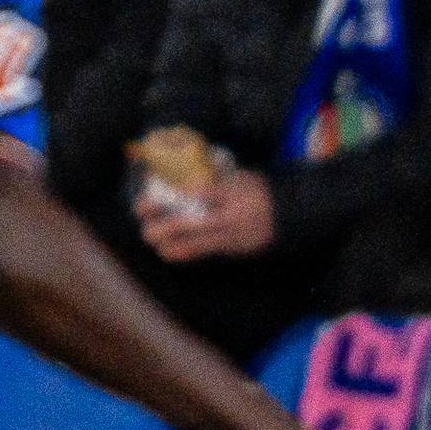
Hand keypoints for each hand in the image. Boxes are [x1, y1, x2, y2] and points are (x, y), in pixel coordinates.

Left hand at [140, 168, 276, 263]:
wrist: (286, 218)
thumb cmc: (259, 192)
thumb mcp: (243, 177)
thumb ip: (217, 178)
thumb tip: (185, 178)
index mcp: (234, 192)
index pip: (205, 192)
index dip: (178, 194)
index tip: (158, 192)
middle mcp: (230, 216)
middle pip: (191, 222)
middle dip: (163, 223)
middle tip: (144, 216)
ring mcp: (230, 236)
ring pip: (193, 243)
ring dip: (168, 242)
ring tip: (151, 237)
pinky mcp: (230, 249)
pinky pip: (202, 253)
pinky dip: (182, 252)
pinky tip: (167, 251)